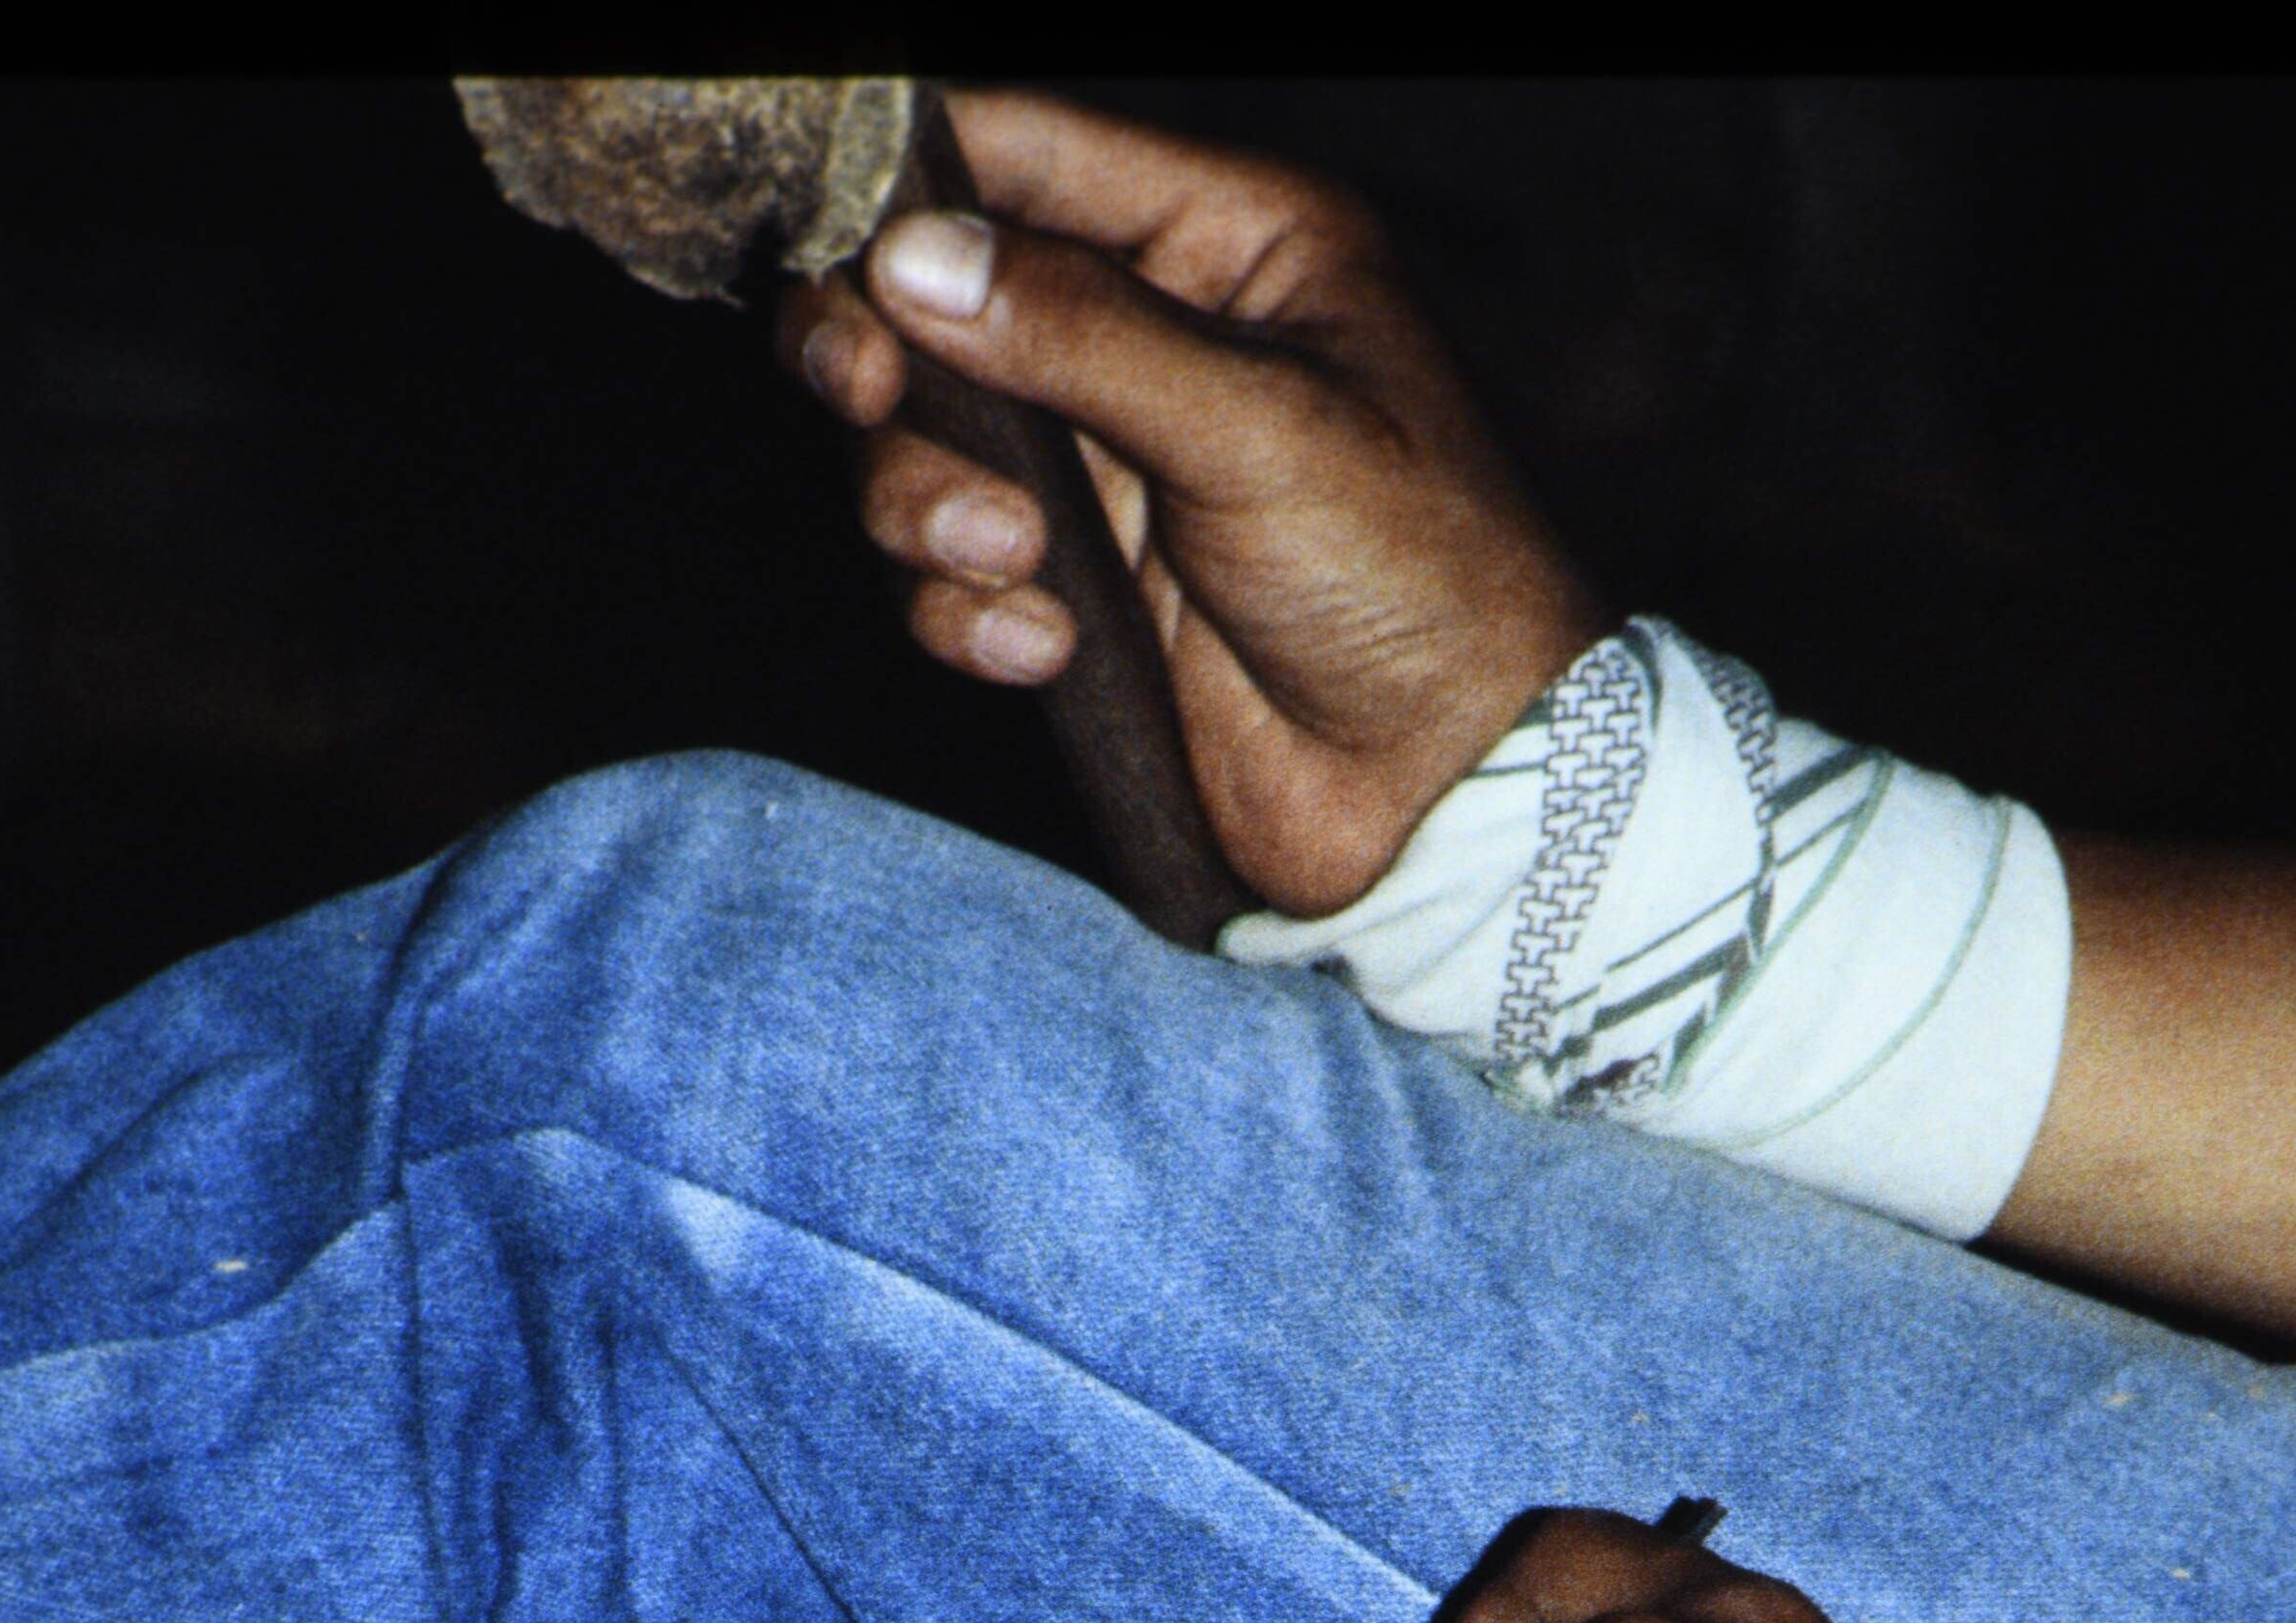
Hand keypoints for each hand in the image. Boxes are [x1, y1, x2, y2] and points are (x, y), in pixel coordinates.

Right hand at [783, 91, 1600, 917]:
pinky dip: (967, 612)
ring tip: (1011, 556)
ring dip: (927, 503)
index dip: (913, 188)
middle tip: (865, 395)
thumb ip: (1082, 334)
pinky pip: (952, 574)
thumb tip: (914, 257)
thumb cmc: (1417, 581)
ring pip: (923, 443)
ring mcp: (1110, 471)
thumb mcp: (1259, 427)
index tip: (847, 250)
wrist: (1448, 794)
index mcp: (1227, 245)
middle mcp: (1154, 338)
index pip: (1027, 156)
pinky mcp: (1082, 594)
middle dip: (886, 357)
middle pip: (936, 298)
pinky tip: (1044, 650)